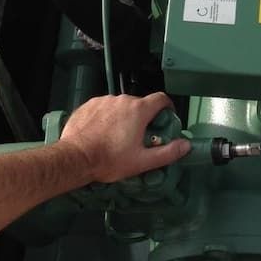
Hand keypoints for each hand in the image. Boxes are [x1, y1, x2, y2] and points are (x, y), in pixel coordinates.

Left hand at [59, 92, 189, 184]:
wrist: (76, 158)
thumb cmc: (110, 159)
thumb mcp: (143, 161)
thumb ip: (168, 152)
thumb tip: (185, 145)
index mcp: (138, 110)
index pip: (161, 98)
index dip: (167, 106)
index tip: (166, 116)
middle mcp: (122, 100)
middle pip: (140, 104)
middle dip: (143, 117)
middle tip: (140, 136)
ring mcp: (104, 100)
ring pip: (121, 106)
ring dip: (124, 117)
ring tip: (118, 137)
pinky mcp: (89, 105)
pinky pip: (104, 107)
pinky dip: (107, 117)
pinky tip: (102, 133)